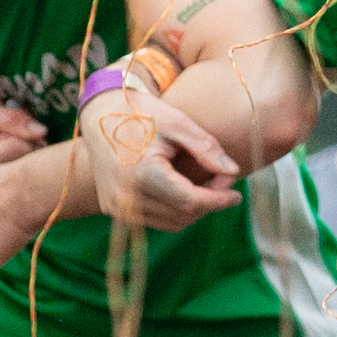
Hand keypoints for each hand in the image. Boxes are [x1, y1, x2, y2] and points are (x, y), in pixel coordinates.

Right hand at [74, 78, 241, 230]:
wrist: (99, 113)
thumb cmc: (142, 113)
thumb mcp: (178, 123)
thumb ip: (207, 149)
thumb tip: (233, 172)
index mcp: (142, 174)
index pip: (191, 202)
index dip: (219, 200)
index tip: (237, 193)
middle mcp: (125, 196)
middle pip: (183, 216)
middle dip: (209, 202)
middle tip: (222, 179)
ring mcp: (116, 206)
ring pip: (171, 223)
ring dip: (193, 209)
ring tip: (204, 183)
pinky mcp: (112, 209)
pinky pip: (154, 220)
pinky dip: (174, 210)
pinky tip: (182, 188)